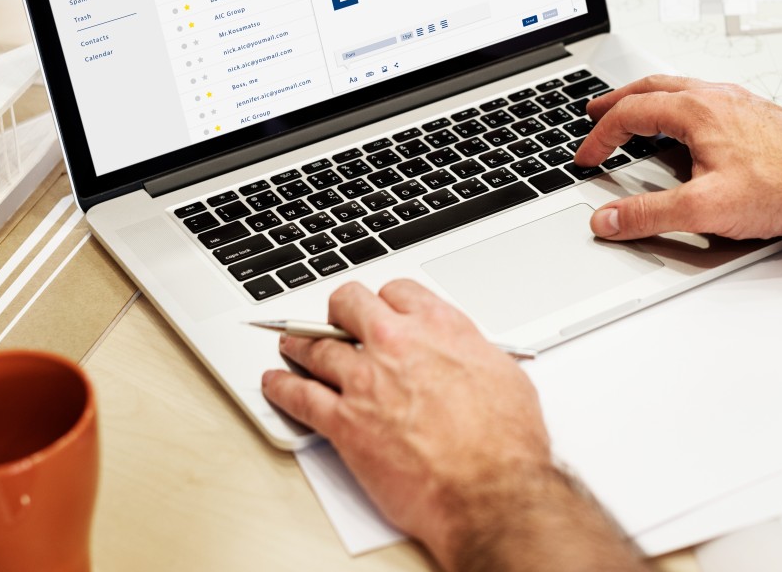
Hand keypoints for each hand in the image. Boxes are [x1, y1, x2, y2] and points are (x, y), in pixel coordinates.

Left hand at [262, 280, 551, 568]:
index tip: (381, 309)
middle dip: (338, 310)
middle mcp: (396, 344)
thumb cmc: (505, 443)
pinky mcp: (344, 422)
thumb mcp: (503, 375)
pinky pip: (300, 397)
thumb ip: (472, 354)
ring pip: (317, 347)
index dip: (386, 301)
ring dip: (300, 343)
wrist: (489, 491)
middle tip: (334, 318)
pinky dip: (282, 388)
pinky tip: (276, 383)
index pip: (397, 291)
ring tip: (291, 343)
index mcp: (438, 326)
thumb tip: (466, 354)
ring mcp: (365, 381)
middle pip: (348, 304)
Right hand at [576, 75, 781, 255]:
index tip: (587, 157)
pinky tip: (683, 124)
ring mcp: (736, 102)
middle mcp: (714, 97)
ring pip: (678, 88)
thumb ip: (648, 214)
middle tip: (594, 111)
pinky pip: (702, 97)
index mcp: (695, 110)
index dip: (599, 137)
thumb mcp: (703, 208)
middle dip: (616, 101)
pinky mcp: (753, 113)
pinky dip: (676, 104)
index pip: (629, 114)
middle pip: (650, 88)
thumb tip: (607, 219)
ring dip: (646, 98)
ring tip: (632, 111)